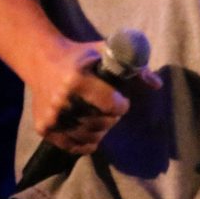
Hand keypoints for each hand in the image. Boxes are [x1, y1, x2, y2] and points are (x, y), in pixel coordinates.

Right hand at [29, 36, 161, 154]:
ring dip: (101, 129)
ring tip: (98, 115)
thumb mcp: (106, 52)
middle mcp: (61, 101)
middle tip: (108, 106)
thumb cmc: (80, 56)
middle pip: (102, 123)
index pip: (112, 105)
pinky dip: (86, 141)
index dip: (122, 104)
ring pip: (90, 137)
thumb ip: (134, 66)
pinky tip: (88, 128)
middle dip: (112, 116)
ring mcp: (51, 117)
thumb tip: (157, 84)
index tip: (121, 99)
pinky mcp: (44, 129)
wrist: (42, 61)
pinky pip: (74, 146)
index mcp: (76, 80)